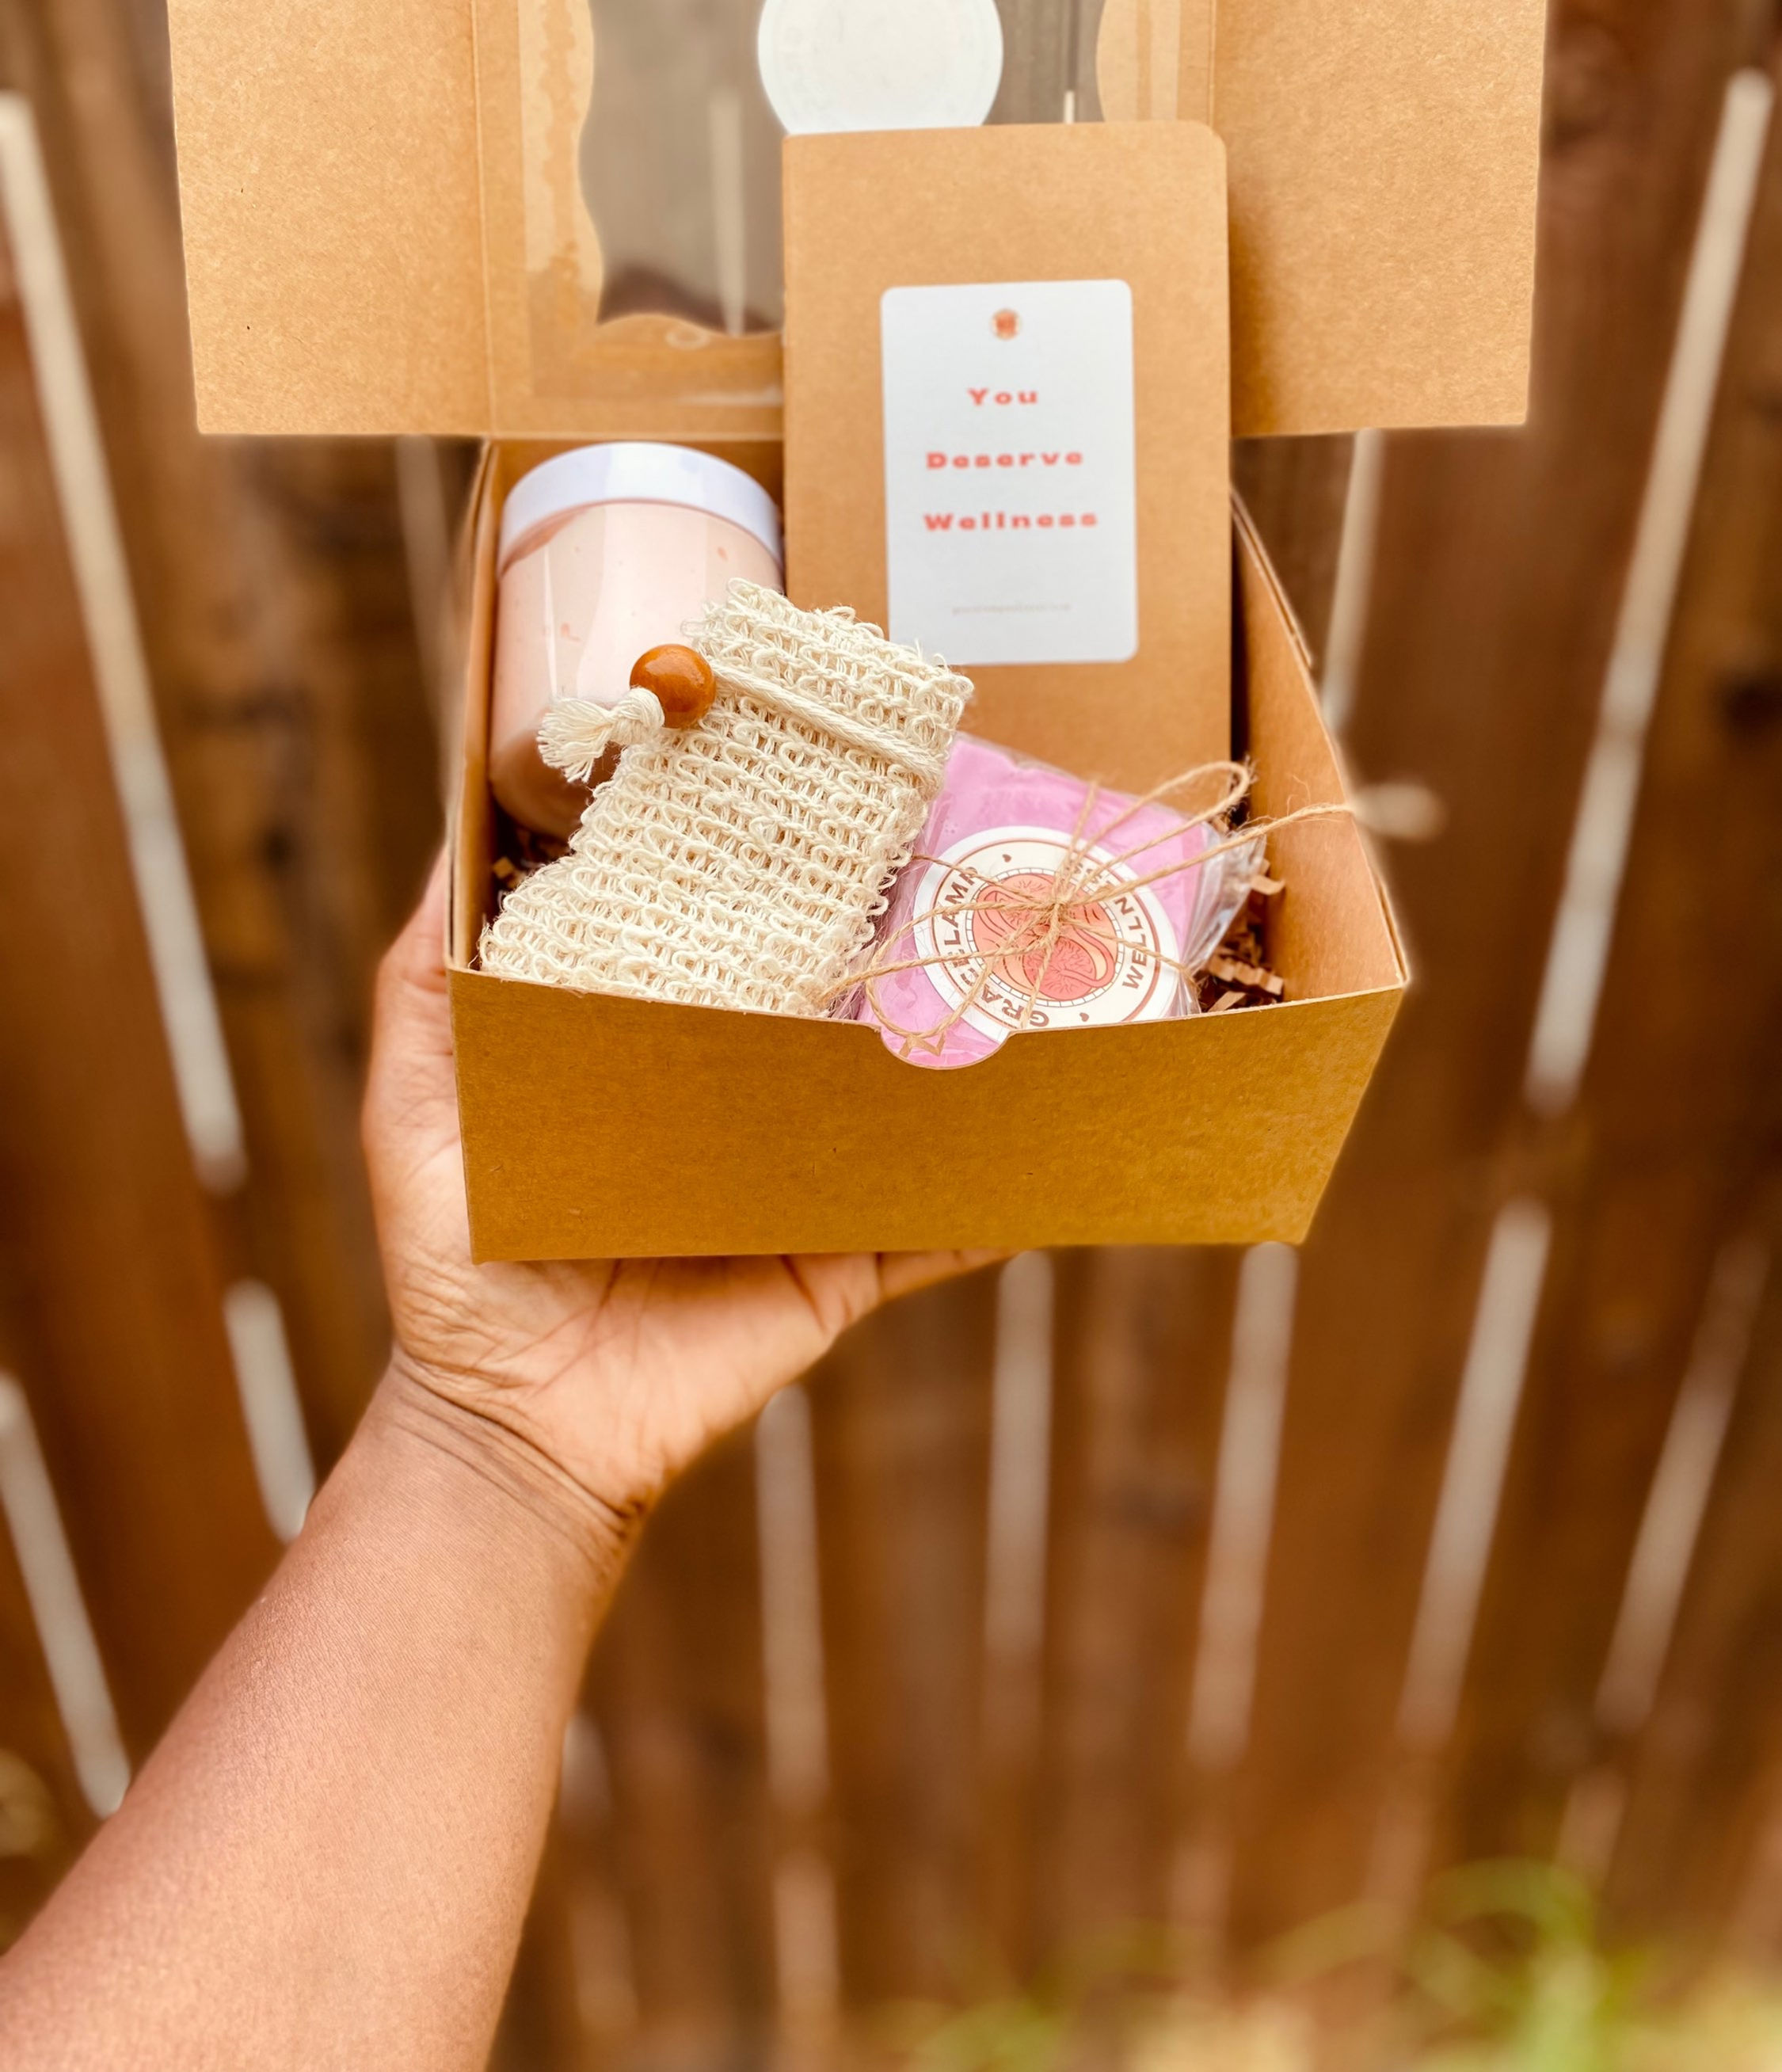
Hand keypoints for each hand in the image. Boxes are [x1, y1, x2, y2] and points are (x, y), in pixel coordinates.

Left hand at [363, 855, 991, 1565]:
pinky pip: (935, 1233)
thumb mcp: (415, 1102)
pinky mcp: (840, 1269)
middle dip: (897, 945)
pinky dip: (999, 1200)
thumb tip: (453, 836)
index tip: (819, 784)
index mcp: (654, 1053)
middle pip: (832, 1013)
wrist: (514, 1428)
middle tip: (965, 857)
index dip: (771, 878)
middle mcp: (739, 1105)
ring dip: (966, 1053)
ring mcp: (800, 1186)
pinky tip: (1048, 1143)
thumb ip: (429, 981)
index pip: (726, 946)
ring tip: (1034, 974)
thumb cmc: (453, 1262)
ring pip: (900, 1108)